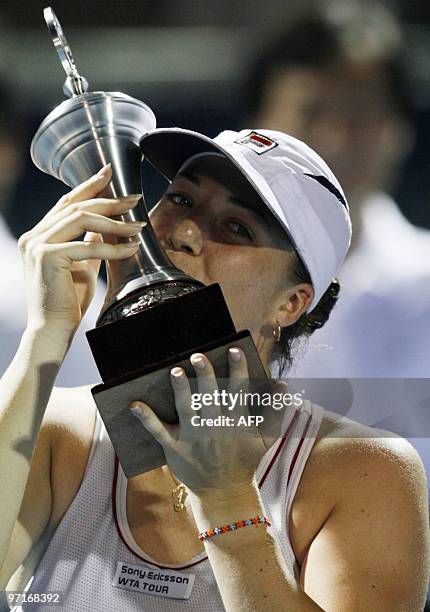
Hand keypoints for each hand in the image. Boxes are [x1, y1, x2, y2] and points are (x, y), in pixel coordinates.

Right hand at [18, 164, 143, 340]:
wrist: (52, 330)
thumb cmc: (68, 302)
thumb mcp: (82, 266)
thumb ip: (89, 243)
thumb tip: (106, 226)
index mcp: (39, 235)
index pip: (66, 202)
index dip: (89, 185)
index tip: (109, 172)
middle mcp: (34, 235)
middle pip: (76, 206)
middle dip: (109, 200)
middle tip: (135, 200)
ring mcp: (37, 244)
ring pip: (82, 219)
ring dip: (115, 223)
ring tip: (139, 227)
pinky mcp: (48, 257)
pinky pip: (88, 246)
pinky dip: (113, 247)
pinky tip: (132, 249)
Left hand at [130, 348, 280, 498]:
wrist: (225, 493)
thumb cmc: (245, 461)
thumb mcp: (266, 439)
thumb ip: (275, 411)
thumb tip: (282, 384)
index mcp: (237, 422)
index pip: (239, 391)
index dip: (238, 370)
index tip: (234, 350)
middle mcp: (215, 428)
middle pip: (210, 397)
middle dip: (205, 376)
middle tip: (198, 356)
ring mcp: (194, 438)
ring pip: (186, 410)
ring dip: (180, 390)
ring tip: (175, 372)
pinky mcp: (175, 449)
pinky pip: (158, 432)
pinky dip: (146, 419)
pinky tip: (134, 404)